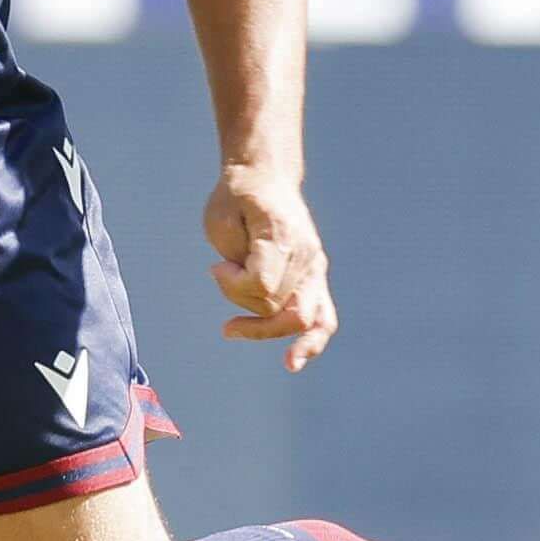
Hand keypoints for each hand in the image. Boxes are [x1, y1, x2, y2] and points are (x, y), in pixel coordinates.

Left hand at [202, 164, 336, 370]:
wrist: (265, 178)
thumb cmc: (238, 197)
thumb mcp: (221, 218)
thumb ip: (233, 256)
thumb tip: (246, 288)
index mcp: (281, 234)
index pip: (262, 284)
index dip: (233, 285)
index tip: (216, 266)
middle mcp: (306, 254)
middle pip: (276, 304)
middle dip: (241, 301)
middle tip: (220, 274)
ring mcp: (315, 268)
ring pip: (297, 318)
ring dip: (261, 325)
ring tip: (231, 328)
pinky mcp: (316, 279)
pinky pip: (324, 319)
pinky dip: (311, 342)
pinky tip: (293, 362)